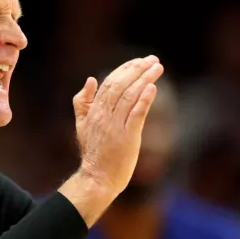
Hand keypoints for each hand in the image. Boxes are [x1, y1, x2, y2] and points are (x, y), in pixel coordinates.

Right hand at [59, 57, 163, 224]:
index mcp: (93, 111)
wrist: (97, 178)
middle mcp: (103, 116)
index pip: (109, 82)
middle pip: (120, 85)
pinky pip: (136, 115)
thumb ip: (82, 102)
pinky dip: (144, 100)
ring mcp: (115, 126)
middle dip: (137, 69)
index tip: (140, 61)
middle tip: (153, 60)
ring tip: (157, 68)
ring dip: (145, 79)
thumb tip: (90, 79)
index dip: (125, 69)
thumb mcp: (81, 125)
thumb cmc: (93, 153)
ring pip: (130, 96)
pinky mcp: (127, 138)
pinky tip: (152, 88)